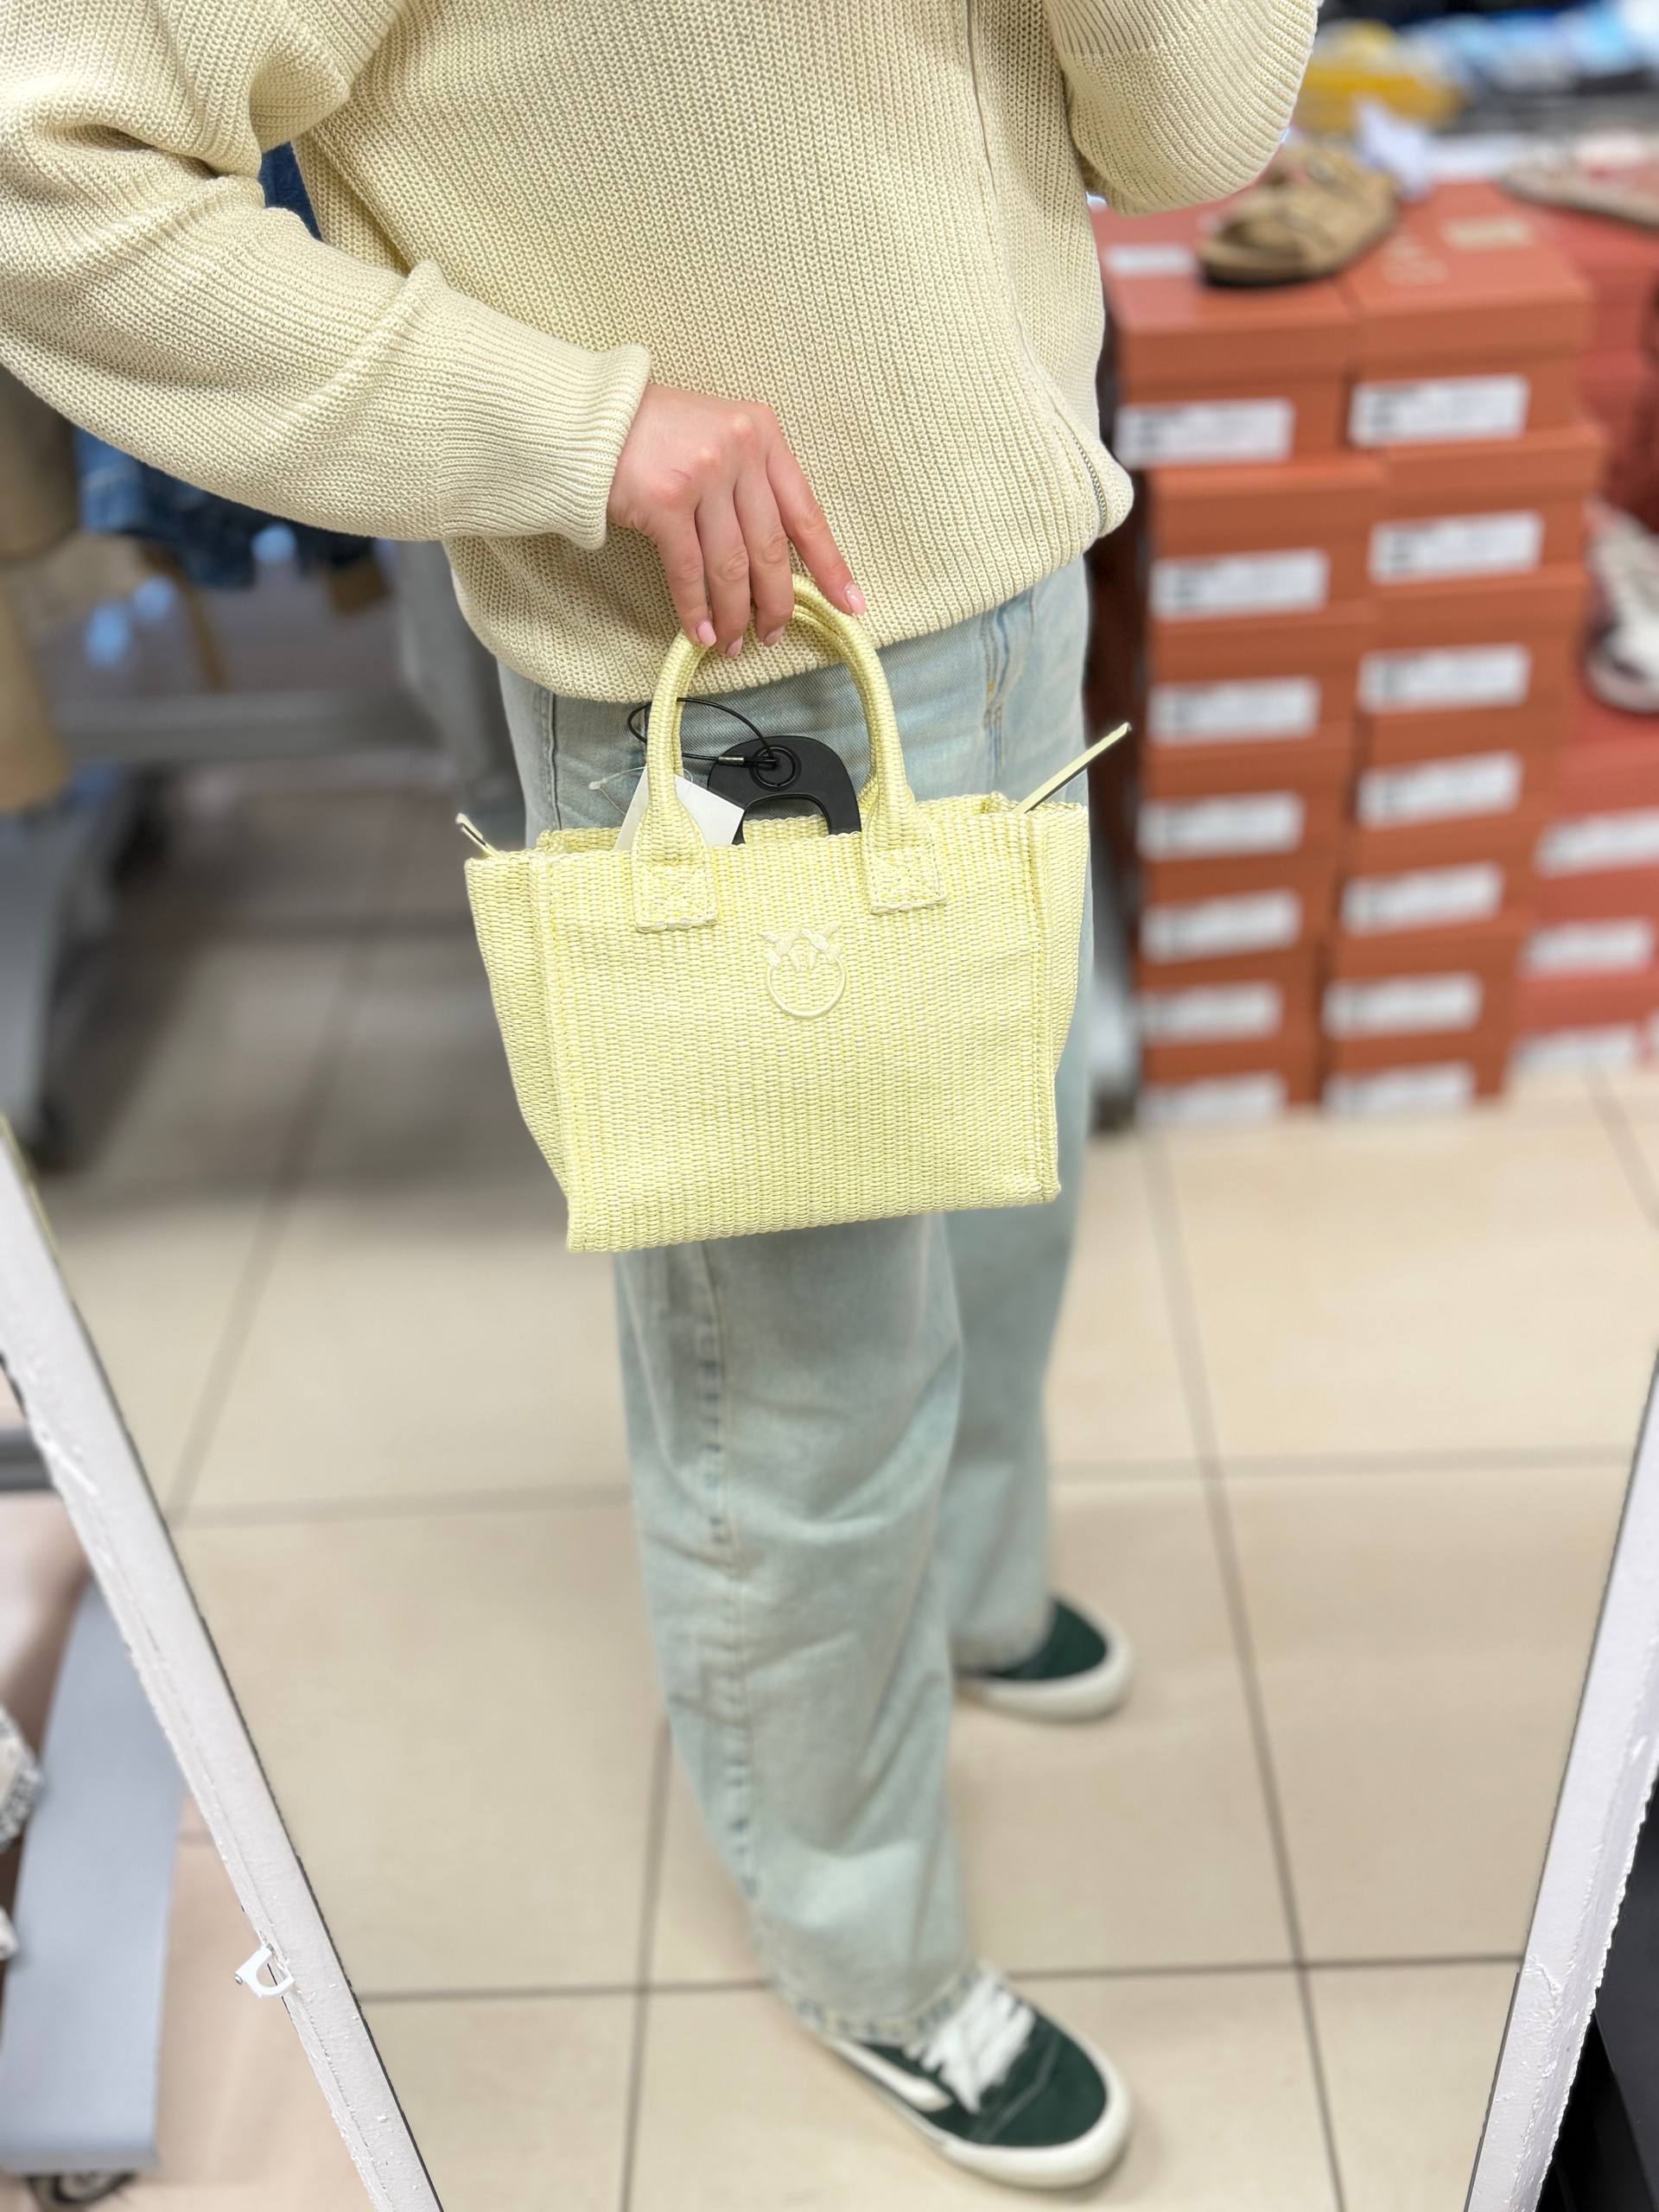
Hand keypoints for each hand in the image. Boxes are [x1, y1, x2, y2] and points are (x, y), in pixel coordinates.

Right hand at [607, 383, 863, 656]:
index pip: (806, 513)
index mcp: (764, 435)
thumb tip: (771, 562)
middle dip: (776, 603)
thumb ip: (750, 484)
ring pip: (732, 566)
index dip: (829, 566)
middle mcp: (740, 451)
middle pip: (771, 548)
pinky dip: (697, 609)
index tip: (850, 604)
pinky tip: (701, 633)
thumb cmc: (656, 435)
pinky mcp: (665, 501)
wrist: (591, 418)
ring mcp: (703, 475)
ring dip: (735, 615)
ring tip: (734, 643)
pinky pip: (690, 572)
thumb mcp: (720, 439)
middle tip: (773, 636)